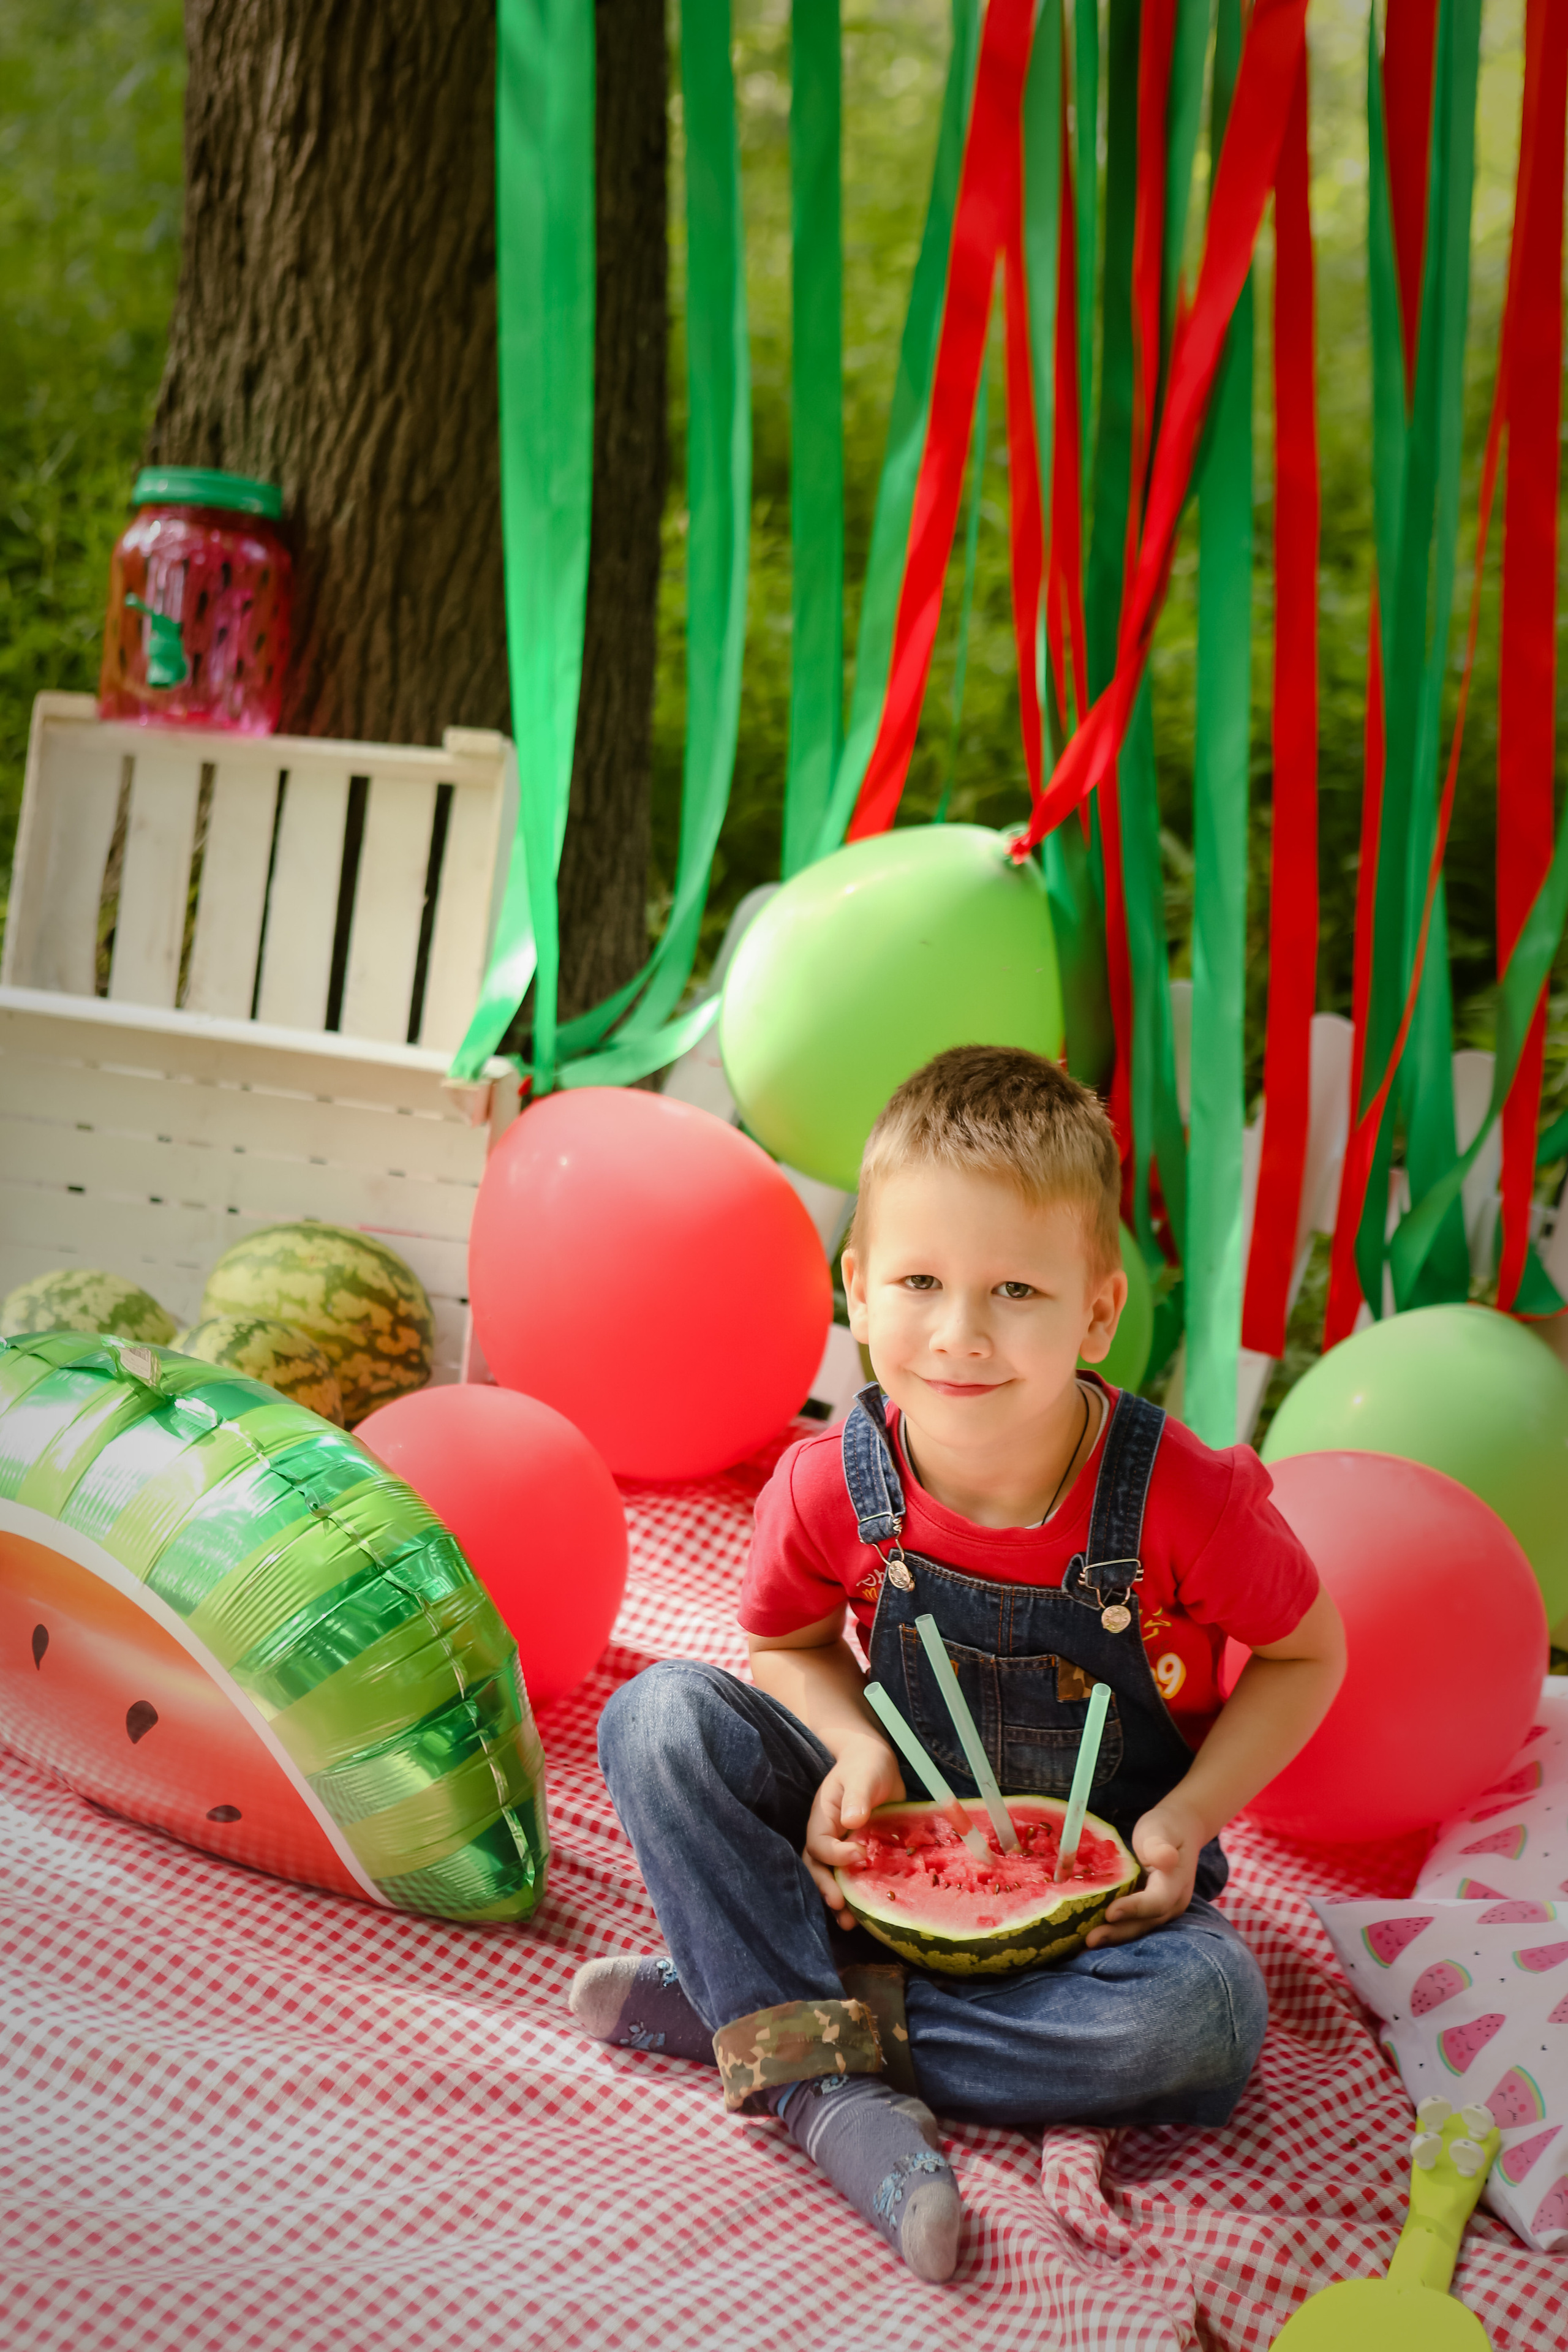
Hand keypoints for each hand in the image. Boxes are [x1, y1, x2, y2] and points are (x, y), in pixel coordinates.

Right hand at [803, 1734, 904, 1909]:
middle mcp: (829, 1837)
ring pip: (833, 1878)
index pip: (819, 1844)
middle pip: (817, 1868)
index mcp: (823, 1818)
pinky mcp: (862, 1856)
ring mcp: (843, 1848)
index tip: (860, 1855)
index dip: (835, 1855)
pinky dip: (860, 1895)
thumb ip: (857, 1796)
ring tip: (851, 1924)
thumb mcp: (863, 1776)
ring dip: (840, 1900)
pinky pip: (855, 1879)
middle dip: (826, 1889)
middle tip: (840, 1907)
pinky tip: (871, 1912)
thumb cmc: (866, 1767)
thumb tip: (853, 1820)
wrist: (876, 1766)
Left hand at [1084, 1799, 1201, 1947]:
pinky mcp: (1147, 1911)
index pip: (1156, 1902)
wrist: (1179, 1832)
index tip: (1110, 1913)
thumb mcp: (1163, 1830)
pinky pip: (1131, 1923)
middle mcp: (1171, 1904)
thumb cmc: (1167, 1828)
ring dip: (1112, 1937)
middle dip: (1118, 1933)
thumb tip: (1166, 1858)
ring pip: (1137, 1927)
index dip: (1134, 1909)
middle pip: (1145, 1923)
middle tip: (1090, 1940)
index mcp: (1176, 1884)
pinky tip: (1088, 1934)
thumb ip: (1160, 1845)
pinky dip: (1112, 1929)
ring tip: (1084, 1945)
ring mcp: (1160, 1910)